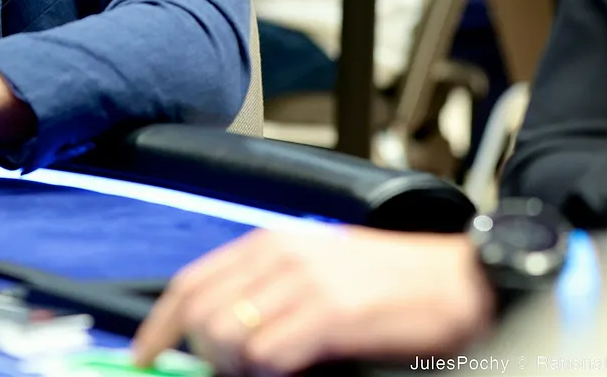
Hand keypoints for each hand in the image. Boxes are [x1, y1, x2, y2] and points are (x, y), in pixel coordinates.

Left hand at [132, 226, 491, 375]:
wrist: (463, 280)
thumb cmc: (396, 282)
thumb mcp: (320, 272)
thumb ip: (269, 291)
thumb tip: (220, 330)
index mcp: (273, 243)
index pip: (191, 282)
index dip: (159, 325)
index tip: (144, 354)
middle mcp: (281, 256)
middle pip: (199, 310)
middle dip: (198, 351)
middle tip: (223, 371)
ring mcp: (305, 284)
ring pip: (225, 336)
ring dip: (235, 367)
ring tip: (266, 371)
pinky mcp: (332, 314)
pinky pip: (266, 356)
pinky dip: (266, 374)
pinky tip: (292, 371)